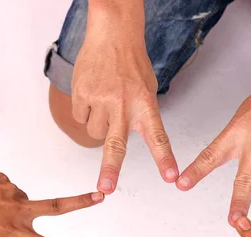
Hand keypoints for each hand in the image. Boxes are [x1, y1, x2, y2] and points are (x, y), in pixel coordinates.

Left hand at [0, 164, 101, 236]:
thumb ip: (12, 220)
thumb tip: (27, 201)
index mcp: (11, 230)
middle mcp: (17, 210)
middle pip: (58, 206)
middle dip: (82, 202)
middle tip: (101, 196)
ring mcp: (13, 191)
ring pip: (22, 199)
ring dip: (9, 203)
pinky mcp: (6, 178)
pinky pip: (8, 188)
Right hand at [72, 6, 177, 193]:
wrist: (112, 34)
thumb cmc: (132, 65)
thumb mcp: (148, 90)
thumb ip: (141, 116)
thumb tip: (125, 141)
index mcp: (145, 105)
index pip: (158, 137)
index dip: (164, 159)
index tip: (170, 177)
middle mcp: (124, 105)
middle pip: (116, 144)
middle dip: (111, 169)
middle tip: (106, 189)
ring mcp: (101, 100)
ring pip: (95, 133)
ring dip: (98, 124)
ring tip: (105, 101)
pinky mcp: (82, 94)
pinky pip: (80, 117)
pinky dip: (85, 111)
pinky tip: (93, 93)